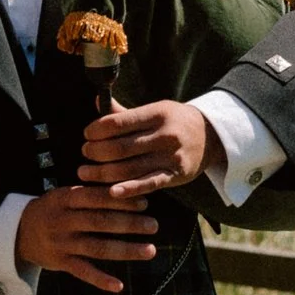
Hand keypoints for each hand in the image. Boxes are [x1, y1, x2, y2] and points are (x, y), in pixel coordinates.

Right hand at [13, 182, 157, 294]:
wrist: (19, 232)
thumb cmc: (52, 209)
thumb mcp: (64, 194)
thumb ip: (91, 193)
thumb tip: (130, 190)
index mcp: (66, 199)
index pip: (97, 198)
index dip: (121, 201)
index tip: (144, 203)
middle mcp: (64, 221)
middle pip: (101, 222)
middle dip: (130, 224)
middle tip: (154, 226)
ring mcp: (62, 244)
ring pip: (97, 248)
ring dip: (126, 250)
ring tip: (150, 250)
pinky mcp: (61, 263)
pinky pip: (83, 272)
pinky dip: (101, 280)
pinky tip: (119, 286)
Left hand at [80, 97, 213, 199]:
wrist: (210, 136)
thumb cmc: (174, 121)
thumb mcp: (155, 110)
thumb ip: (125, 112)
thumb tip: (97, 101)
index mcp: (157, 114)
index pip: (117, 122)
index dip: (96, 130)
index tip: (87, 134)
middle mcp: (164, 134)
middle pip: (119, 147)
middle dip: (95, 152)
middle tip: (85, 153)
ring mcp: (171, 156)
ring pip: (129, 168)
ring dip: (102, 173)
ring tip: (85, 173)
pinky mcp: (176, 175)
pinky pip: (149, 184)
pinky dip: (129, 189)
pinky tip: (112, 192)